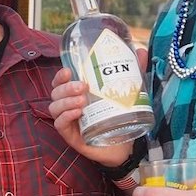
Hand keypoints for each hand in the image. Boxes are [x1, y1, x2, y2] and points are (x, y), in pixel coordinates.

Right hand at [48, 51, 145, 166]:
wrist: (125, 144)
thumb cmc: (120, 116)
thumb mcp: (128, 90)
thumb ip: (133, 71)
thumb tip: (140, 50)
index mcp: (77, 93)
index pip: (60, 81)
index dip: (60, 75)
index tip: (69, 70)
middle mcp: (69, 105)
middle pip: (56, 92)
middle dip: (66, 87)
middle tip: (83, 86)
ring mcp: (68, 121)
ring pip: (54, 107)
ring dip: (65, 101)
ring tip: (82, 101)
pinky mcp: (70, 135)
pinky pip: (59, 124)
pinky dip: (66, 116)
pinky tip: (78, 113)